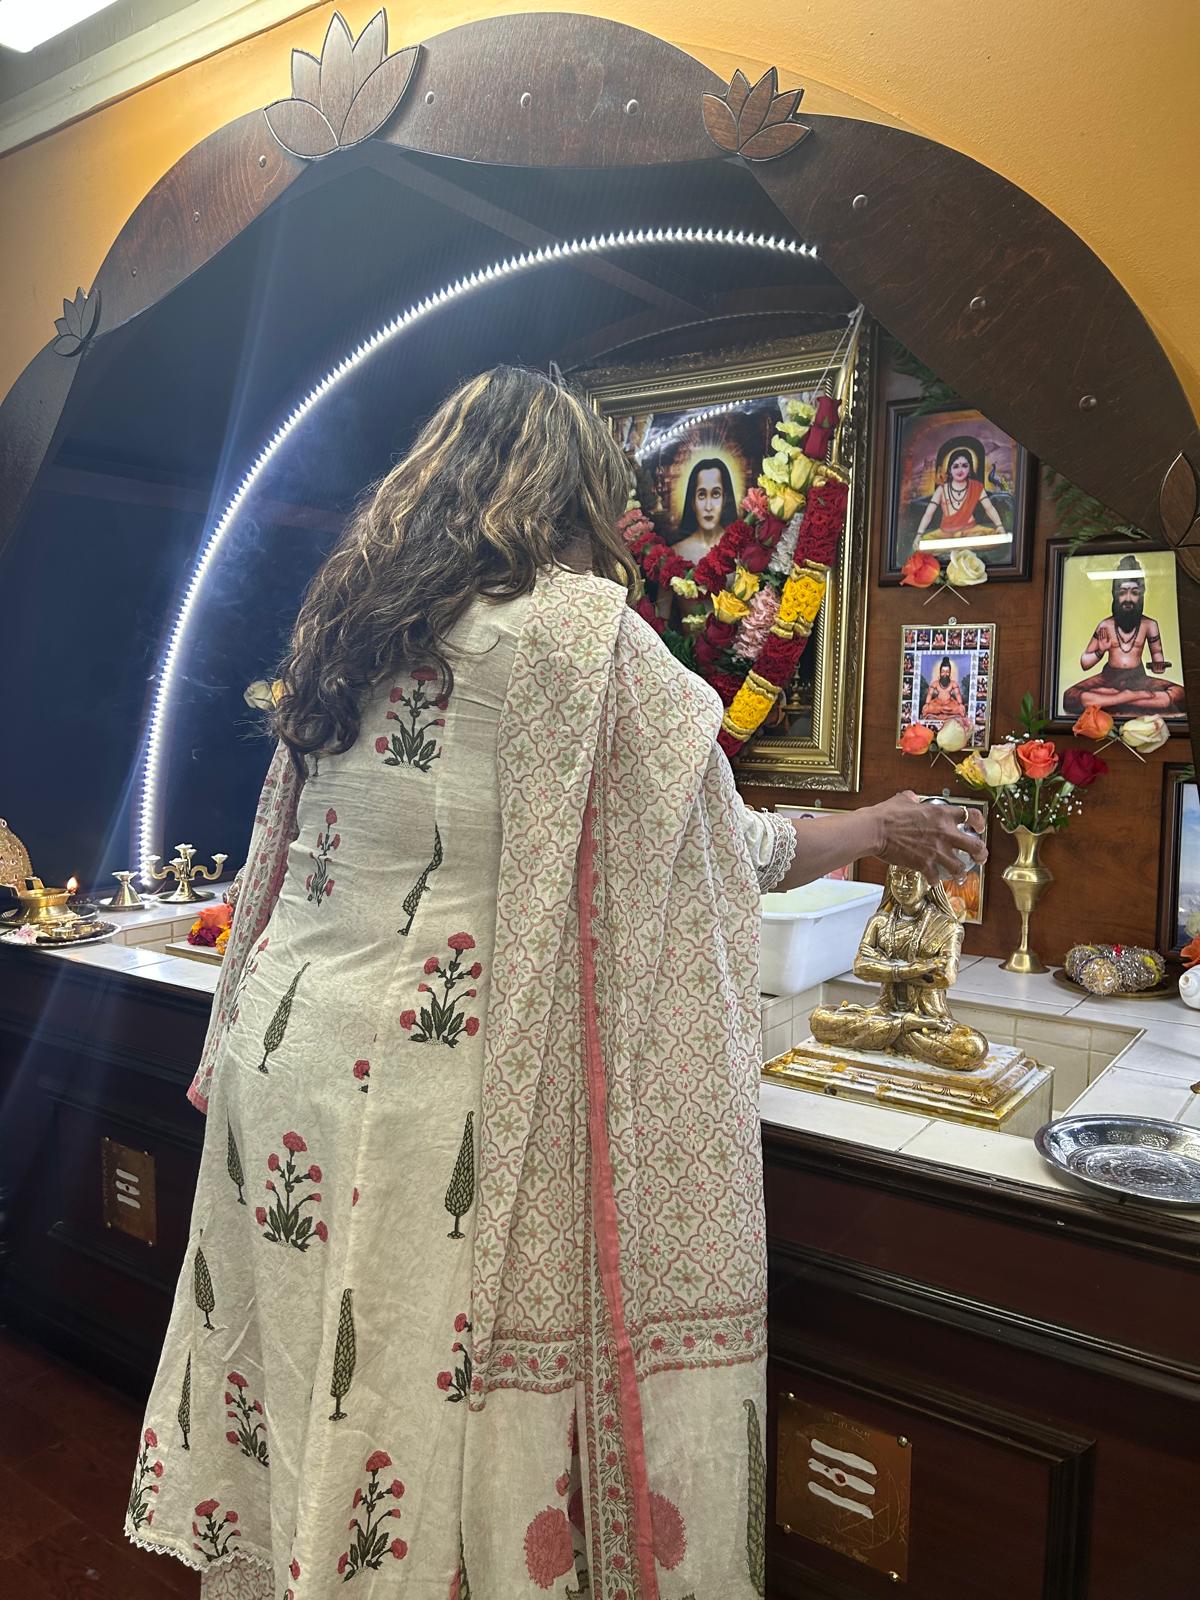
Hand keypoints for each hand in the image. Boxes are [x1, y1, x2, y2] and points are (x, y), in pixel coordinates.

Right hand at [868, 791, 987, 880]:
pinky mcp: (925, 864)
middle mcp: (945, 833)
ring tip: (960, 876)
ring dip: (960, 872)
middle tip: (981, 858)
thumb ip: (912, 799)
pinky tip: (933, 880)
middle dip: (981, 854)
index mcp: (942, 814)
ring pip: (960, 867)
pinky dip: (935, 880)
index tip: (980, 828)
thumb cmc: (886, 815)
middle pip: (975, 846)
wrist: (875, 830)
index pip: (971, 815)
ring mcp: (936, 851)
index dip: (980, 822)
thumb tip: (912, 798)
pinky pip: (936, 877)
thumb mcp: (903, 800)